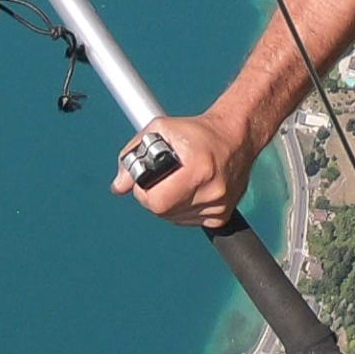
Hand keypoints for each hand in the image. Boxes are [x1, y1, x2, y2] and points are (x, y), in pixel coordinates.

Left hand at [116, 108, 255, 228]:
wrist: (236, 137)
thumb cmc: (197, 131)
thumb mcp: (160, 131)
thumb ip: (133, 156)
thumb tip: (118, 186)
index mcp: (198, 169)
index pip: (156, 201)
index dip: (144, 192)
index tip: (146, 180)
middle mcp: (212, 191)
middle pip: (164, 212)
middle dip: (155, 196)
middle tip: (162, 178)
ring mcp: (219, 206)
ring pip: (175, 219)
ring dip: (169, 204)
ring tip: (179, 181)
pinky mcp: (223, 216)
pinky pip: (191, 222)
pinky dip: (184, 209)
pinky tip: (190, 190)